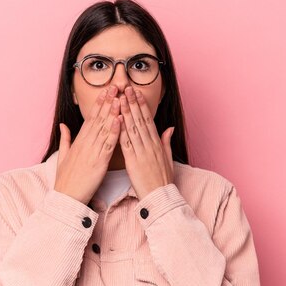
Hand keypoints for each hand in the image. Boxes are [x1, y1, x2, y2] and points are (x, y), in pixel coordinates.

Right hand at [55, 85, 121, 204]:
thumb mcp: (62, 157)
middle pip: (98, 119)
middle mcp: (85, 144)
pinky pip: (108, 144)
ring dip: (112, 112)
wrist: (66, 198)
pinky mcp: (99, 162)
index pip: (90, 119)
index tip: (105, 91)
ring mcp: (92, 151)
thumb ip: (65, 139)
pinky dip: (114, 131)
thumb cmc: (66, 180)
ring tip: (119, 98)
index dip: (99, 104)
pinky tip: (120, 120)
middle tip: (115, 86)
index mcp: (78, 142)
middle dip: (107, 102)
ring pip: (104, 128)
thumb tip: (63, 125)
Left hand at [118, 86, 174, 200]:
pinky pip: (126, 143)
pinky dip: (121, 130)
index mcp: (157, 144)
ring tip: (121, 98)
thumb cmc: (163, 180)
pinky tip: (116, 119)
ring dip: (126, 111)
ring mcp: (142, 152)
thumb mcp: (168, 159)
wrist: (160, 197)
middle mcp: (150, 145)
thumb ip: (167, 142)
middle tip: (127, 88)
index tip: (137, 93)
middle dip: (133, 102)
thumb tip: (169, 128)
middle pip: (140, 120)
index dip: (142, 105)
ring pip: (133, 128)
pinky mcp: (133, 161)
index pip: (148, 120)